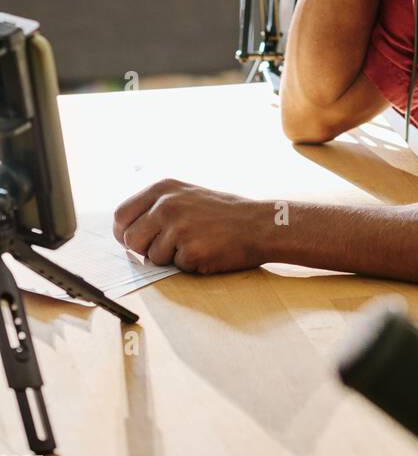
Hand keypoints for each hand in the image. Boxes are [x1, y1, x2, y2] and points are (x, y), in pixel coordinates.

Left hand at [112, 178, 273, 274]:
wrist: (258, 224)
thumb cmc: (221, 214)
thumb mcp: (186, 196)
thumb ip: (156, 207)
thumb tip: (124, 230)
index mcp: (163, 188)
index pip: (121, 215)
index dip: (125, 232)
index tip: (137, 240)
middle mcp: (167, 204)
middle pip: (130, 239)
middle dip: (144, 249)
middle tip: (168, 247)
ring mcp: (178, 226)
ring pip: (151, 257)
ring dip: (169, 258)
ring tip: (193, 244)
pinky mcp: (189, 249)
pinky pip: (175, 267)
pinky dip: (188, 264)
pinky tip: (206, 250)